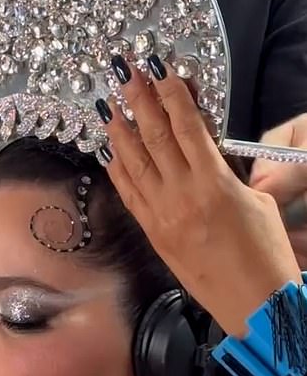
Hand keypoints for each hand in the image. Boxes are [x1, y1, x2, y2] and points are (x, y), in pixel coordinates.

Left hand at [98, 57, 300, 337]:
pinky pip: (129, 193)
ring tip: (109, 102)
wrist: (255, 306)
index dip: (171, 93)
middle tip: (125, 72)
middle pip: (154, 135)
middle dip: (139, 99)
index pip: (186, 125)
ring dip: (120, 128)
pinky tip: (110, 149)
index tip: (160, 69)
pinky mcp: (153, 233)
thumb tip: (202, 145)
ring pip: (133, 161)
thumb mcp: (256, 200)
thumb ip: (227, 170)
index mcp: (215, 182)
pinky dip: (117, 167)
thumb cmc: (266, 253)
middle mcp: (182, 194)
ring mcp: (162, 214)